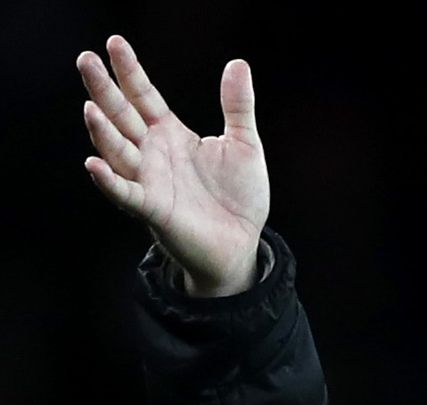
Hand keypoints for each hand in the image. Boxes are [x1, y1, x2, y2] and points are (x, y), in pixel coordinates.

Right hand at [77, 35, 268, 296]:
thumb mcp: (245, 145)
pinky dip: (110, 182)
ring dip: (102, 132)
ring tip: (91, 108)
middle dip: (103, 90)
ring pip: (118, 151)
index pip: (143, 95)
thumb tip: (238, 64)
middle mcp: (152, 153)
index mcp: (170, 134)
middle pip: (121, 115)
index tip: (115, 42)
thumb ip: (238, 107)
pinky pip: (126, 194)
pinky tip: (94, 165)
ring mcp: (150, 181)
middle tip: (86, 60)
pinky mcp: (154, 210)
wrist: (243, 243)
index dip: (129, 71)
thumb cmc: (240, 197)